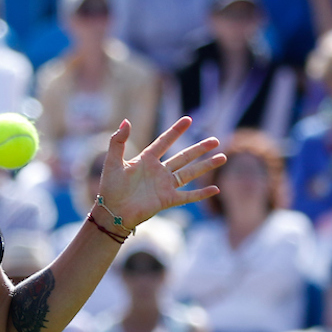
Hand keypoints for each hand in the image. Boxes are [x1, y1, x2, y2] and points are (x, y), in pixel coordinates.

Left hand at [97, 117, 225, 226]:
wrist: (111, 211)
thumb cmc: (109, 187)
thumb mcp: (112, 161)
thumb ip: (117, 141)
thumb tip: (126, 121)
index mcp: (146, 160)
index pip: (164, 142)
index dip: (175, 131)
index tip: (188, 119)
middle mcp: (158, 171)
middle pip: (184, 156)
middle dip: (199, 148)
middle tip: (215, 140)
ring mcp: (164, 185)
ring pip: (190, 173)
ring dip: (206, 166)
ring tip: (222, 157)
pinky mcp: (167, 200)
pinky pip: (188, 195)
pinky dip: (201, 193)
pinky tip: (216, 189)